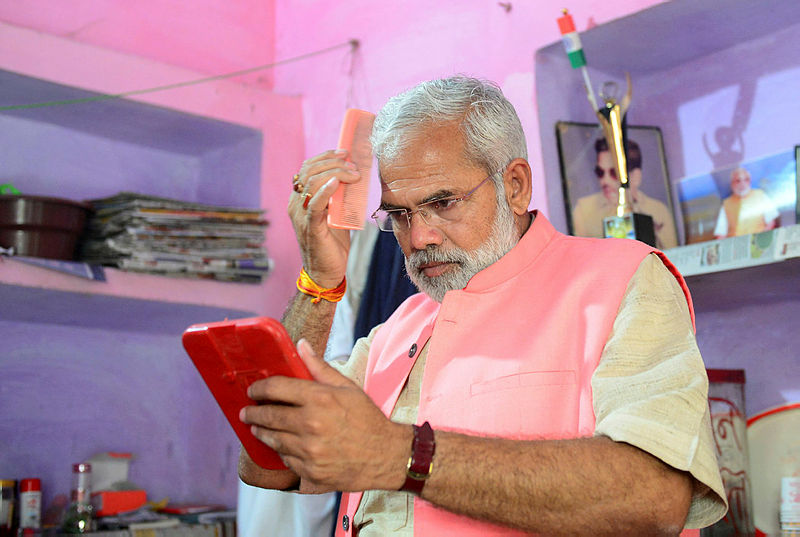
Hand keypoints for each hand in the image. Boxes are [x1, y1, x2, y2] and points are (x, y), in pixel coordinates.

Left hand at [240, 340, 411, 493]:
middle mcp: (312, 424)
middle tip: (246, 411)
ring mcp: (309, 451)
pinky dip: (281, 451)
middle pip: (269, 415)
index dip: (260, 388)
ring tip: (257, 427)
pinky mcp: (310, 471)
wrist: (386, 456)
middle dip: (253, 412)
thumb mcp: (348, 387)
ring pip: (273, 439)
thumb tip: (301, 345)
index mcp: (320, 399)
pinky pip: (286, 459)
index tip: (253, 390)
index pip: (277, 388)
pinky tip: (281, 445)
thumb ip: (320, 367)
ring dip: (261, 432)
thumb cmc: (367, 419)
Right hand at [289, 150, 362, 287]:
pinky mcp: (310, 227)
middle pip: (309, 171)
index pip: (307, 168)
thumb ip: (340, 197)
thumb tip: (355, 177)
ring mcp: (300, 215)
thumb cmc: (332, 243)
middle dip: (333, 162)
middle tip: (353, 165)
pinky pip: (315, 204)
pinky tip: (337, 183)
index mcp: (299, 198)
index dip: (325, 156)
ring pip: (312, 183)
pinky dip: (326, 191)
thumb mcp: (336, 214)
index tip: (344, 153)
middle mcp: (295, 204)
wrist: (326, 272)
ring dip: (335, 173)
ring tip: (352, 174)